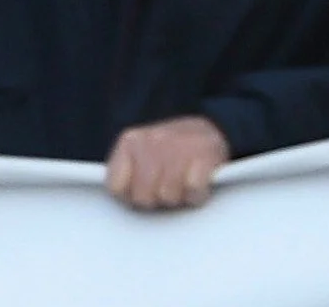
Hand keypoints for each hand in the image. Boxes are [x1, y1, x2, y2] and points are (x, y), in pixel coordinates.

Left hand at [103, 114, 229, 213]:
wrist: (213, 128)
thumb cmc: (172, 150)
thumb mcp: (141, 153)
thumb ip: (126, 173)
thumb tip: (121, 198)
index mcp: (130, 141)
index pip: (115, 188)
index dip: (130, 196)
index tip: (142, 190)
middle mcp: (152, 140)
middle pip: (142, 197)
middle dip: (156, 199)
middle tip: (167, 187)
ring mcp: (178, 146)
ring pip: (167, 196)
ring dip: (178, 197)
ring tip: (183, 183)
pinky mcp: (204, 155)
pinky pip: (192, 190)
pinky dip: (197, 194)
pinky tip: (199, 183)